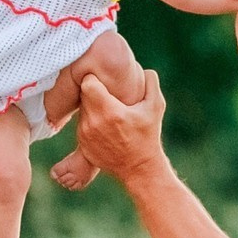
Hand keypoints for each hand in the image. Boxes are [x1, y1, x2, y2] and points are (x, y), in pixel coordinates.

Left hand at [75, 69, 170, 184]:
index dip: (95, 79)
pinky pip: (81, 124)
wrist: (139, 168)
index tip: (105, 83)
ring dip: (92, 108)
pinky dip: (91, 122)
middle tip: (108, 96)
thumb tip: (142, 68)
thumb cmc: (148, 136)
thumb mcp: (156, 107)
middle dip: (94, 92)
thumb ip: (150, 83)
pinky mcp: (83, 144)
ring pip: (82, 109)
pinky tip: (106, 127)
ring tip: (109, 113)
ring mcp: (85, 134)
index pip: (88, 83)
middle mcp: (94, 122)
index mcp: (110, 111)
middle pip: (83, 95)